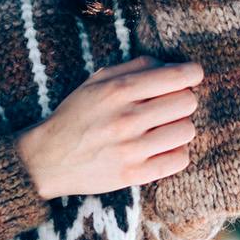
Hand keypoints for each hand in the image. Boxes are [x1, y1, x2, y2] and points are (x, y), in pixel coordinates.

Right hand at [17, 56, 204, 200]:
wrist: (47, 159)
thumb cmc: (75, 115)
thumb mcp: (96, 81)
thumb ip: (133, 67)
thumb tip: (169, 65)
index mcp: (118, 90)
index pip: (177, 77)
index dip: (192, 73)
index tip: (191, 76)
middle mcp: (126, 118)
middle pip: (187, 102)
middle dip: (183, 100)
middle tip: (170, 105)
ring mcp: (131, 149)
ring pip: (187, 131)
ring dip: (180, 127)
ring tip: (164, 128)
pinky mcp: (134, 174)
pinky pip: (179, 159)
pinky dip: (176, 151)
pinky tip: (161, 148)